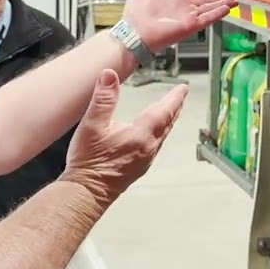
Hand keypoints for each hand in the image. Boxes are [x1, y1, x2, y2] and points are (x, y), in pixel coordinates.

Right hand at [61, 69, 187, 205]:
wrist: (86, 193)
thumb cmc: (89, 162)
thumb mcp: (92, 125)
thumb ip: (103, 99)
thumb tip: (109, 75)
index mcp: (141, 135)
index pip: (164, 111)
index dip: (174, 98)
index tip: (183, 88)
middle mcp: (148, 148)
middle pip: (167, 123)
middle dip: (174, 108)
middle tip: (181, 96)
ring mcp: (144, 160)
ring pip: (162, 135)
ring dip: (168, 120)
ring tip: (169, 111)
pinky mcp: (138, 167)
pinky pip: (155, 145)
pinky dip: (159, 133)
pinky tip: (151, 133)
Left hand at [123, 0, 236, 52]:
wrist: (132, 32)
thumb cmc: (135, 16)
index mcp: (174, 2)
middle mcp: (183, 10)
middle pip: (206, 1)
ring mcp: (187, 18)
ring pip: (209, 9)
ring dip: (222, 4)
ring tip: (235, 0)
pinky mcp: (189, 26)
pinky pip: (206, 19)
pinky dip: (217, 14)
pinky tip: (227, 9)